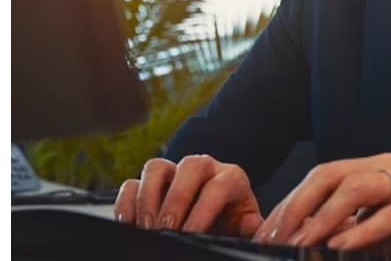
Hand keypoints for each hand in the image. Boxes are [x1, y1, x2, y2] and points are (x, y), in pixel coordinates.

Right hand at [114, 155, 262, 236]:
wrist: (217, 220)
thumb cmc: (230, 223)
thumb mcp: (243, 225)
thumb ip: (248, 226)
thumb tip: (253, 226)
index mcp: (231, 177)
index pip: (219, 185)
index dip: (204, 210)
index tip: (191, 234)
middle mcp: (203, 168)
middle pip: (190, 166)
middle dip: (176, 199)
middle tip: (166, 229)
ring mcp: (174, 172)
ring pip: (157, 167)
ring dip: (148, 198)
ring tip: (147, 228)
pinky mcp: (150, 183)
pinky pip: (133, 182)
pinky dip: (127, 202)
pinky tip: (129, 223)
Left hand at [253, 152, 390, 260]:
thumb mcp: (365, 230)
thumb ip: (335, 228)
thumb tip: (293, 238)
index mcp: (369, 168)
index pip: (320, 176)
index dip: (291, 202)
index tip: (266, 231)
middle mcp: (387, 168)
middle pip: (332, 175)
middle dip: (298, 206)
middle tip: (275, 237)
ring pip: (357, 188)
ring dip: (324, 217)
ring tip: (302, 242)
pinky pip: (390, 215)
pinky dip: (362, 231)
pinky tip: (341, 245)